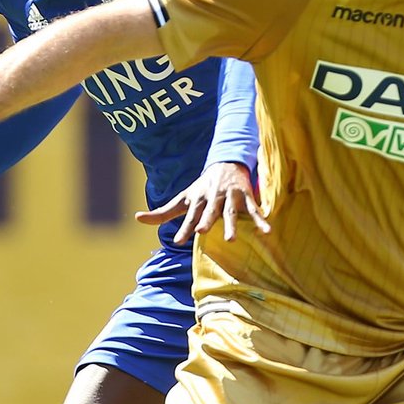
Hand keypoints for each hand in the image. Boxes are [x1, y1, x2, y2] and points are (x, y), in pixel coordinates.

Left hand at [135, 161, 268, 242]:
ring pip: (230, 212)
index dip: (184, 227)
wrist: (226, 163)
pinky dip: (261, 221)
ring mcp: (230, 197)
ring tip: (230, 240)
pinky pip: (254, 210)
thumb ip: (162, 212)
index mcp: (198, 200)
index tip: (179, 240)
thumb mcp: (182, 199)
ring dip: (230, 224)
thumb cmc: (201, 188)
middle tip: (201, 232)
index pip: (189, 216)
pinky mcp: (245, 196)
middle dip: (206, 220)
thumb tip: (136, 218)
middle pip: (209, 212)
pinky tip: (267, 232)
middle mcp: (213, 198)